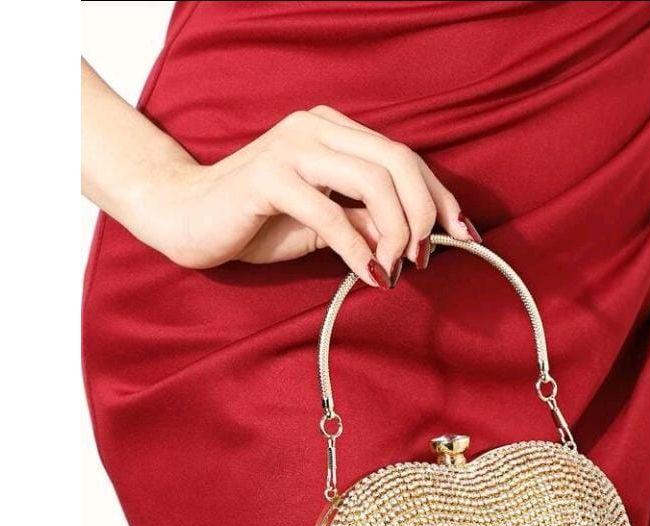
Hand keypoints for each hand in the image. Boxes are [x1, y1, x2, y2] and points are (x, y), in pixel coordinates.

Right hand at [129, 105, 477, 284]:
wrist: (186, 218)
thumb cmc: (257, 222)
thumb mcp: (326, 224)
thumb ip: (367, 221)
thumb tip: (414, 239)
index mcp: (334, 131)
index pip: (404, 157)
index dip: (440, 196)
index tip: (463, 234)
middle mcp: (316, 128)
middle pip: (398, 161)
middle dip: (425, 214)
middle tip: (425, 259)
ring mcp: (292, 147)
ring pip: (373, 180)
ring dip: (396, 231)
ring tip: (395, 268)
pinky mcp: (268, 176)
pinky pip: (331, 212)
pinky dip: (358, 248)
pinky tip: (367, 273)